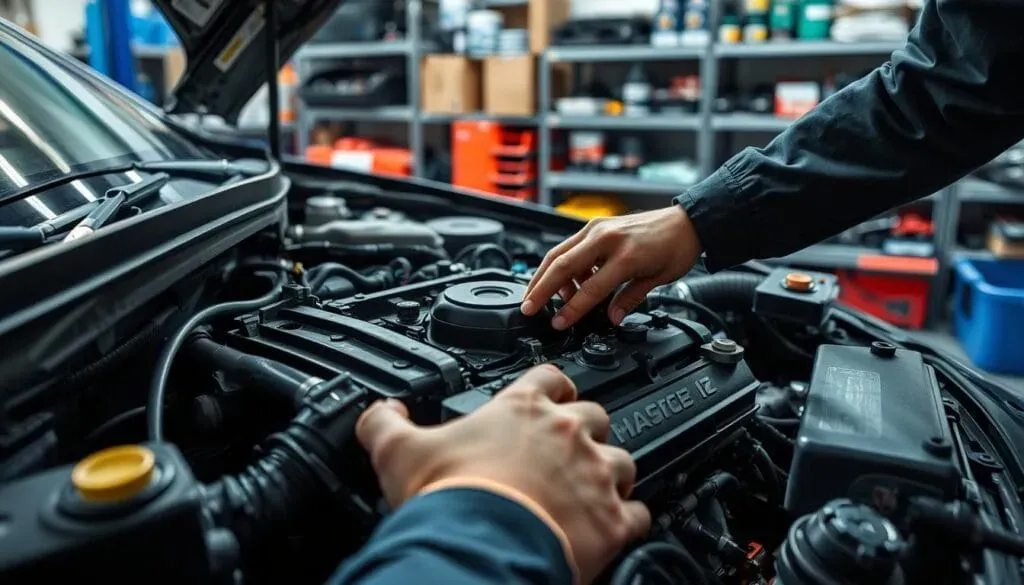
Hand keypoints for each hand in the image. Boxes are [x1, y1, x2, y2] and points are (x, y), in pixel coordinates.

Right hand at [356, 364, 650, 583]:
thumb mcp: (399, 452)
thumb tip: (379, 412)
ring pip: (623, 462)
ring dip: (609, 476)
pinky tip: (611, 531)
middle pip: (595, 416)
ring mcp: (595, 474)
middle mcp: (566, 433)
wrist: (480, 547)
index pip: (550, 378)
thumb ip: (386, 423)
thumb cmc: (449, 497)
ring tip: (589, 496)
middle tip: (565, 456)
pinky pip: (637, 512)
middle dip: (585, 434)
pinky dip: (627, 521)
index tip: (551, 399)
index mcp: (521, 409)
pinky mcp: (614, 519)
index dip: (552, 388)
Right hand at [521, 206, 701, 329]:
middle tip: (527, 307)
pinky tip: (570, 282)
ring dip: (548, 277)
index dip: (571, 310)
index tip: (558, 323)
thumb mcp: (657, 280)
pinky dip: (564, 265)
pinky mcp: (596, 225)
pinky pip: (571, 246)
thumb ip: (629, 299)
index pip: (589, 289)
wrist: (686, 221)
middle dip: (540, 289)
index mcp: (625, 255)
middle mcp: (607, 237)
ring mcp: (599, 228)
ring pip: (559, 253)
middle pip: (561, 265)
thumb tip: (610, 317)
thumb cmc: (676, 247)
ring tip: (553, 299)